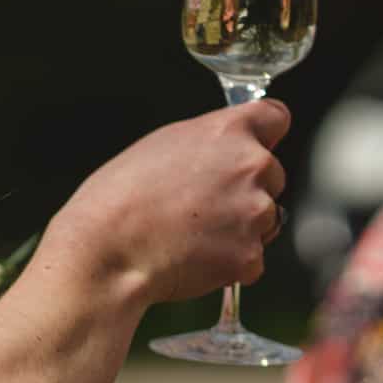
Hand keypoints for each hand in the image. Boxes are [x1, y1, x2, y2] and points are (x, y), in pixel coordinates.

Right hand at [43, 100, 291, 307]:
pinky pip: (252, 260)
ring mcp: (254, 212)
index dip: (262, 137)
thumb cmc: (116, 201)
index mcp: (228, 132)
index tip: (253, 148)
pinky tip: (195, 259)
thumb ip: (204, 144)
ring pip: (265, 220)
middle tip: (203, 207)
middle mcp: (251, 166)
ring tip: (193, 236)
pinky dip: (229, 265)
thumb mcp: (158, 146)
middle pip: (273, 175)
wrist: (106, 252)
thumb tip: (218, 155)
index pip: (276, 118)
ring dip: (239, 230)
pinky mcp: (248, 256)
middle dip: (246, 191)